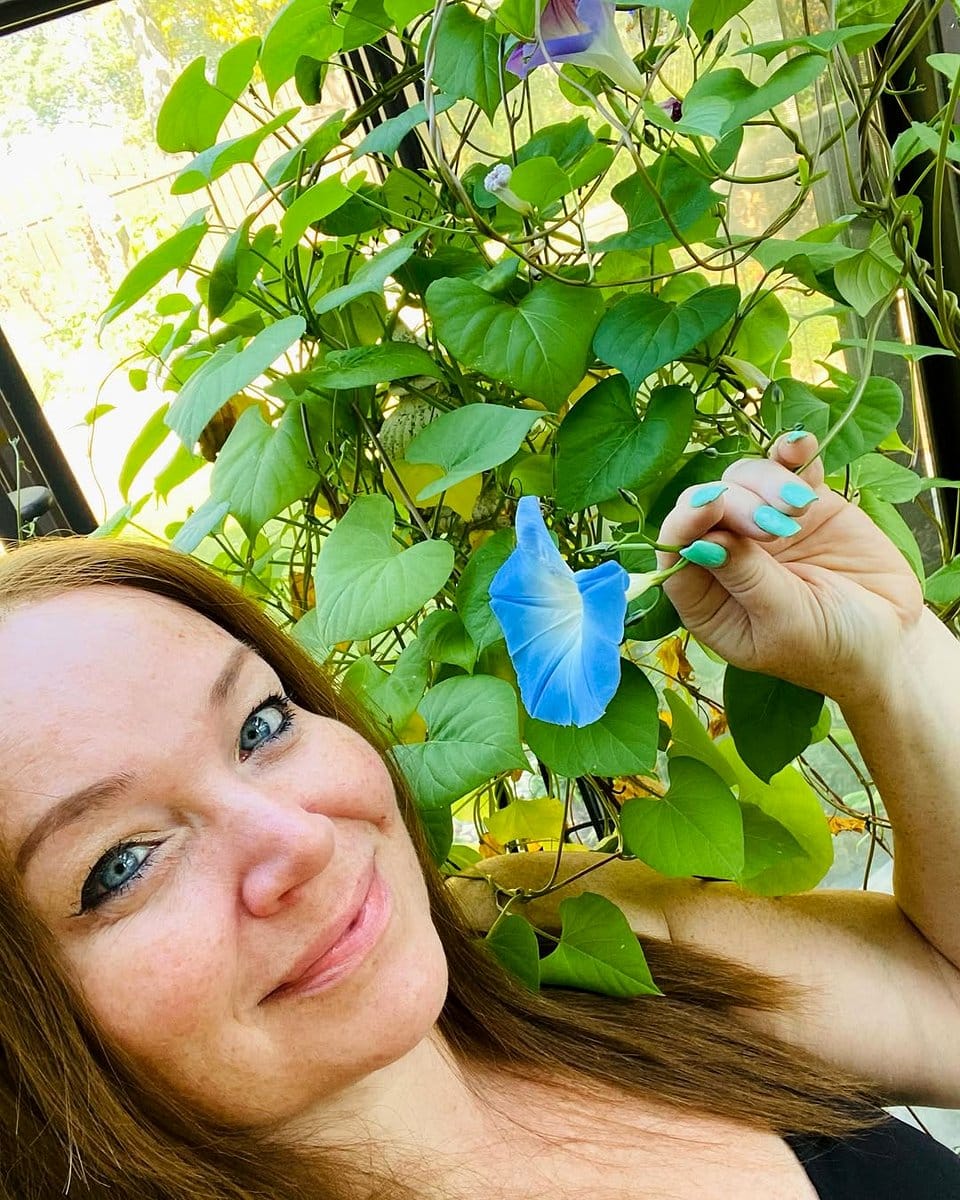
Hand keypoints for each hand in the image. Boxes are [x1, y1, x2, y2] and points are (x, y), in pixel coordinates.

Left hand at [656, 432, 924, 702]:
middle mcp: (727, 556)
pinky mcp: (804, 502)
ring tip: (800, 508)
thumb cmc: (830, 646)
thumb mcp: (785, 622)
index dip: (684, 523)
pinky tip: (799, 445)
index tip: (709, 505)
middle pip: (707, 507)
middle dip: (735, 505)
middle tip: (775, 526)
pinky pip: (787, 465)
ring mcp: (764, 524)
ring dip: (767, 483)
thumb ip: (745, 578)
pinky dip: (790, 451)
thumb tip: (700, 541)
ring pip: (743, 479)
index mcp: (708, 599)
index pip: (675, 551)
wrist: (893, 638)